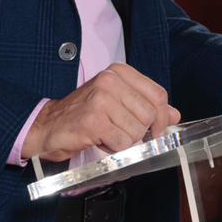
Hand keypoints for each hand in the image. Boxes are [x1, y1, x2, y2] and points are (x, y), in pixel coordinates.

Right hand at [21, 63, 179, 161]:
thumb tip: (175, 115)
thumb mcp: (116, 102)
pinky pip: (122, 143)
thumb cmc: (83, 114)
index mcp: (119, 72)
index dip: (163, 116)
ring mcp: (101, 99)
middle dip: (141, 132)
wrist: (46, 126)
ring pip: (137, 130)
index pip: (158, 94)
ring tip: (107, 135)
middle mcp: (111, 80)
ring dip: (125, 141)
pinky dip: (115, 149)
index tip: (158, 130)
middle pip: (150, 114)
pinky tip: (100, 141)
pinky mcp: (93, 120)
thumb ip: (145, 105)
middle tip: (123, 134)